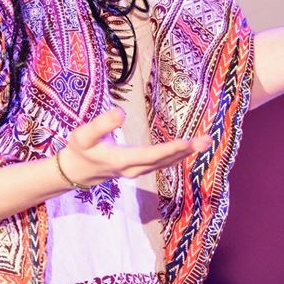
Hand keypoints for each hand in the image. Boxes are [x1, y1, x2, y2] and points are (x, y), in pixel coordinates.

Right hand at [60, 107, 211, 185]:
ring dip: (184, 154)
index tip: (189, 142)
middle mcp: (132, 169)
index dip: (170, 149)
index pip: (151, 155)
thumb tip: (121, 112)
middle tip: (207, 140)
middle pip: (163, 161)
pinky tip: (187, 149)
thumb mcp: (84, 135)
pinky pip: (161, 164)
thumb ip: (101, 124)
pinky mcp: (137, 169)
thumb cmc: (79, 150)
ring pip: (165, 164)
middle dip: (186, 151)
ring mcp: (136, 171)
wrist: (75, 171)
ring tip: (204, 143)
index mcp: (121, 161)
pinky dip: (175, 156)